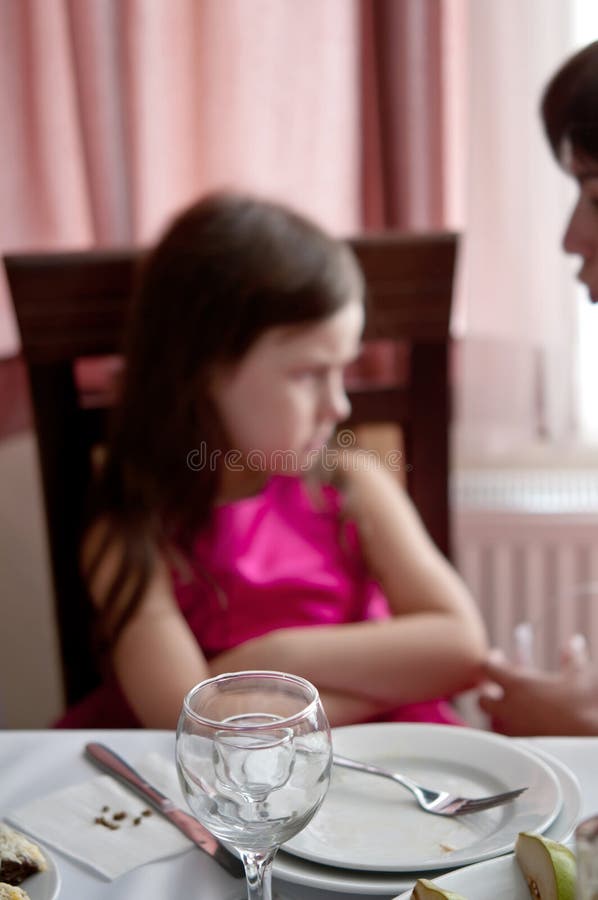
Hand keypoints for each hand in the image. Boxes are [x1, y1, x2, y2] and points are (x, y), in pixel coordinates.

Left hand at [479, 644, 597, 736]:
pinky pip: (505, 741)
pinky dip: (508, 733)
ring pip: (491, 722)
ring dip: (496, 715)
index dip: (492, 661)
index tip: (498, 658)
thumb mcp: (577, 675)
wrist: (589, 738)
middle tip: (494, 688)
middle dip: (487, 693)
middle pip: (481, 699)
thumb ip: (571, 657)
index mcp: (518, 684)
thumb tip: (575, 641)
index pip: (488, 668)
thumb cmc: (583, 704)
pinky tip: (518, 730)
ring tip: (506, 711)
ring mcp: (512, 730)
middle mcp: (509, 706)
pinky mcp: (520, 748)